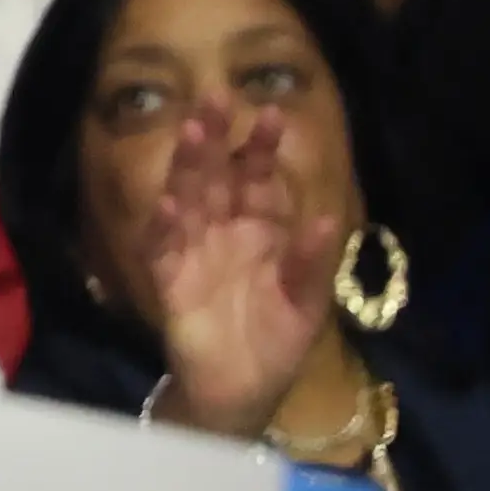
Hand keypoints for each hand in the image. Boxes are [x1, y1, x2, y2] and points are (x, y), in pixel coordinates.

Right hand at [139, 112, 339, 436]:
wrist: (242, 392)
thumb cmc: (276, 343)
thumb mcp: (307, 305)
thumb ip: (312, 264)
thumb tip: (326, 219)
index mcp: (260, 230)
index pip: (258, 178)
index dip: (262, 146)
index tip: (271, 111)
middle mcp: (223, 231)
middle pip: (216, 176)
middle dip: (215, 138)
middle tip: (215, 97)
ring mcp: (193, 252)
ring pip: (186, 199)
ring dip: (187, 167)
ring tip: (192, 133)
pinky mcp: (170, 281)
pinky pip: (163, 248)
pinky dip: (165, 226)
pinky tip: (169, 202)